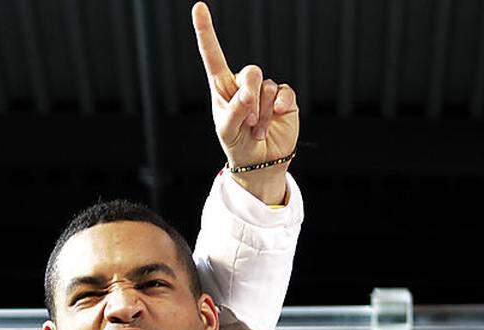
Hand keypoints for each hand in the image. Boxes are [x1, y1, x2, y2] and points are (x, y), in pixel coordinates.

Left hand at [191, 2, 298, 203]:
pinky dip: (278, 110)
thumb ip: (236, 110)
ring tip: (256, 130)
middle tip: (247, 120)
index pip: (213, 55)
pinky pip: (285, 94)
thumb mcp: (227, 131)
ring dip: (261, 113)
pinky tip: (273, 123)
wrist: (259, 161)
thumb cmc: (237, 144)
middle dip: (250, 96)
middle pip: (251, 71)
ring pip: (268, 87)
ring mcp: (265, 90)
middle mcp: (243, 84)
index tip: (198, 7)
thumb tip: (250, 94)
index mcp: (222, 87)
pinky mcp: (284, 98)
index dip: (206, 31)